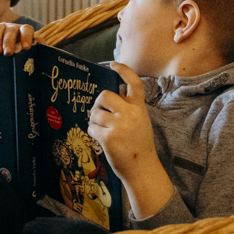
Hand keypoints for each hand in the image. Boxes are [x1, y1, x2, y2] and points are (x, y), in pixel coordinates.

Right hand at [0, 22, 34, 54]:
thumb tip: (25, 65)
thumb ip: (23, 56)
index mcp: (21, 32)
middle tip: (7, 53)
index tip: (25, 48)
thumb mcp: (19, 53)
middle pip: (11, 31)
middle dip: (9, 42)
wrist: (0, 45)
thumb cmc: (13, 52)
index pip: (26, 29)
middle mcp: (10, 27)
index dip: (26, 37)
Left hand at [88, 62, 173, 219]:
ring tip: (103, 130)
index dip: (124, 71)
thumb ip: (129, 107)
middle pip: (104, 96)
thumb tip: (110, 95)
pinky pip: (91, 128)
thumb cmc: (139, 144)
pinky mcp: (108, 138)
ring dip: (94, 121)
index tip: (113, 64)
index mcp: (139, 108)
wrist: (142, 168)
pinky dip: (93, 132)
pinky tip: (100, 138)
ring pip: (95, 113)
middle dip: (98, 104)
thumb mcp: (140, 121)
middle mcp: (130, 114)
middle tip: (99, 112)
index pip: (134, 83)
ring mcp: (119, 126)